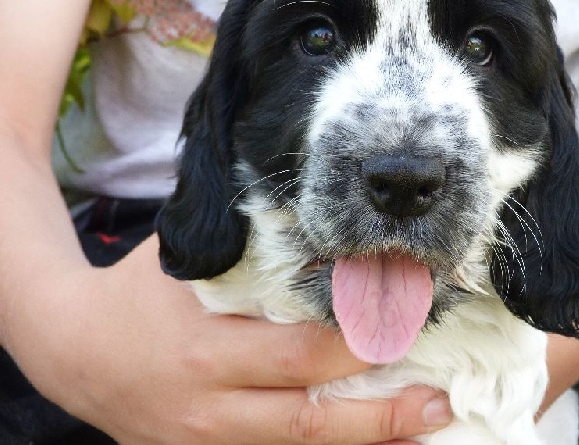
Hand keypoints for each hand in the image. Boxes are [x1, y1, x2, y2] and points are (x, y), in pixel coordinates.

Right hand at [15, 235, 452, 443]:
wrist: (72, 349)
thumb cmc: (136, 292)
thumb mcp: (184, 261)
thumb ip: (246, 248)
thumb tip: (316, 225)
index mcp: (206, 351)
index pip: (301, 352)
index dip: (360, 341)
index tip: (406, 321)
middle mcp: (210, 408)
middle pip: (310, 418)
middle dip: (381, 412)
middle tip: (437, 397)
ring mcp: (206, 443)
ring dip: (367, 442)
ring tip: (424, 426)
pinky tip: (373, 443)